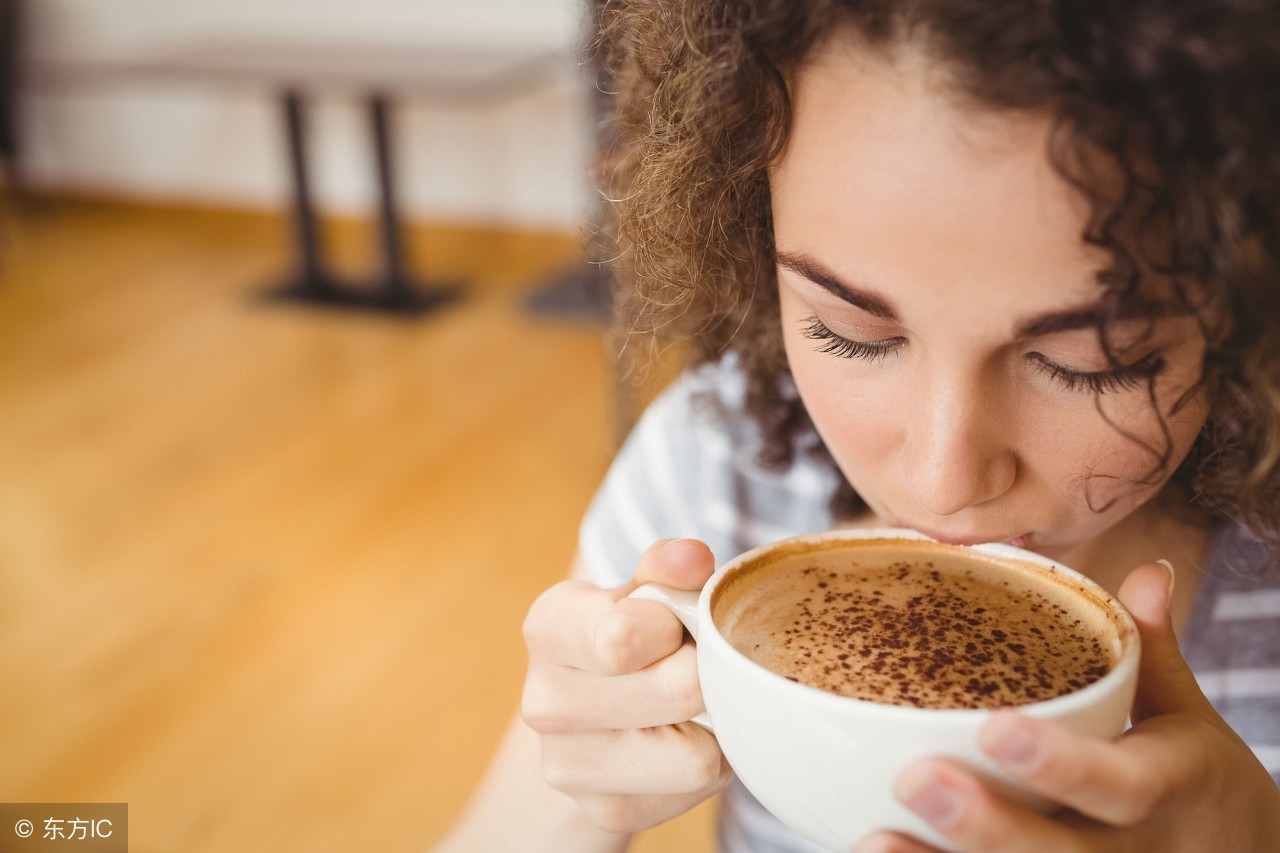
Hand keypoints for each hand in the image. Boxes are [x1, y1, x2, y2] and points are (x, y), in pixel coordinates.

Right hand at [520, 539, 732, 832]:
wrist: (599, 716)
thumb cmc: (637, 634)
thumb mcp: (648, 589)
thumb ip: (669, 567)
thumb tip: (691, 558)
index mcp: (549, 626)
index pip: (622, 638)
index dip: (674, 627)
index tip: (671, 624)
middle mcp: (543, 701)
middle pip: (679, 690)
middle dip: (704, 672)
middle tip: (689, 664)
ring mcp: (568, 765)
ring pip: (696, 754)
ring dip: (713, 724)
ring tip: (689, 706)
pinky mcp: (604, 810)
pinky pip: (698, 788)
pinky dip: (710, 761)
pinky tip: (682, 739)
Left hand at [855, 561, 1279, 852]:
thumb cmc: (1191, 780)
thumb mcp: (1183, 715)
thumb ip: (1151, 649)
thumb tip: (1145, 571)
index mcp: (1169, 789)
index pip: (1120, 785)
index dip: (1061, 764)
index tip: (995, 729)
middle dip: (990, 826)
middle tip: (916, 782)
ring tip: (876, 840)